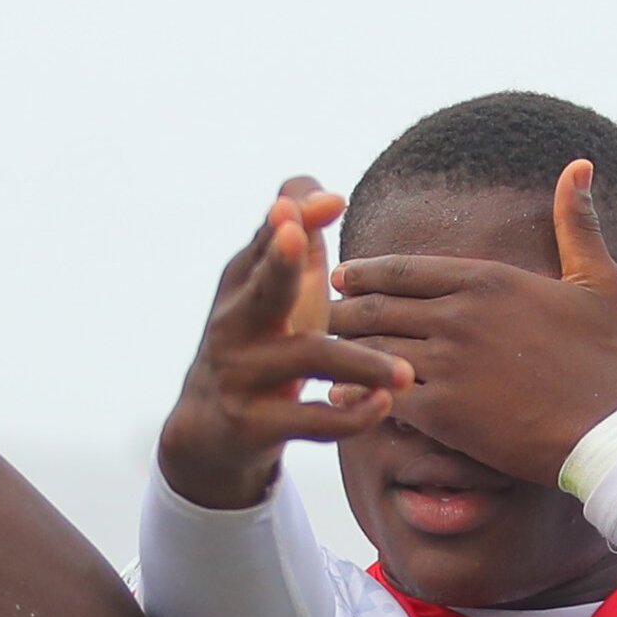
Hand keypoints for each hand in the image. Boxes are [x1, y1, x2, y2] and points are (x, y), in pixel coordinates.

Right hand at [157, 181, 415, 509]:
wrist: (211, 428)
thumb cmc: (261, 341)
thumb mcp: (272, 289)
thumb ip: (296, 237)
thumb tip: (321, 188)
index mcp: (243, 283)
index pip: (268, 243)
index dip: (295, 219)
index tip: (330, 200)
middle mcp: (235, 322)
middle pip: (262, 288)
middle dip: (281, 263)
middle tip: (303, 239)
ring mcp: (240, 374)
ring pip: (304, 360)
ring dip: (359, 364)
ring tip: (405, 372)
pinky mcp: (252, 423)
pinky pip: (307, 420)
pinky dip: (348, 415)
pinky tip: (383, 404)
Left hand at [326, 162, 616, 485]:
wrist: (611, 432)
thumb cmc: (607, 360)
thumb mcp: (599, 282)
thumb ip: (577, 225)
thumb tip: (579, 167)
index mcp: (486, 279)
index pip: (402, 268)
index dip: (365, 273)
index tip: (345, 278)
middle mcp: (458, 313)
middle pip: (375, 306)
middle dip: (343, 313)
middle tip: (323, 319)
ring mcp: (447, 361)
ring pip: (371, 348)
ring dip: (345, 353)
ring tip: (326, 358)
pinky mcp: (443, 411)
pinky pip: (383, 394)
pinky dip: (361, 394)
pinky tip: (348, 397)